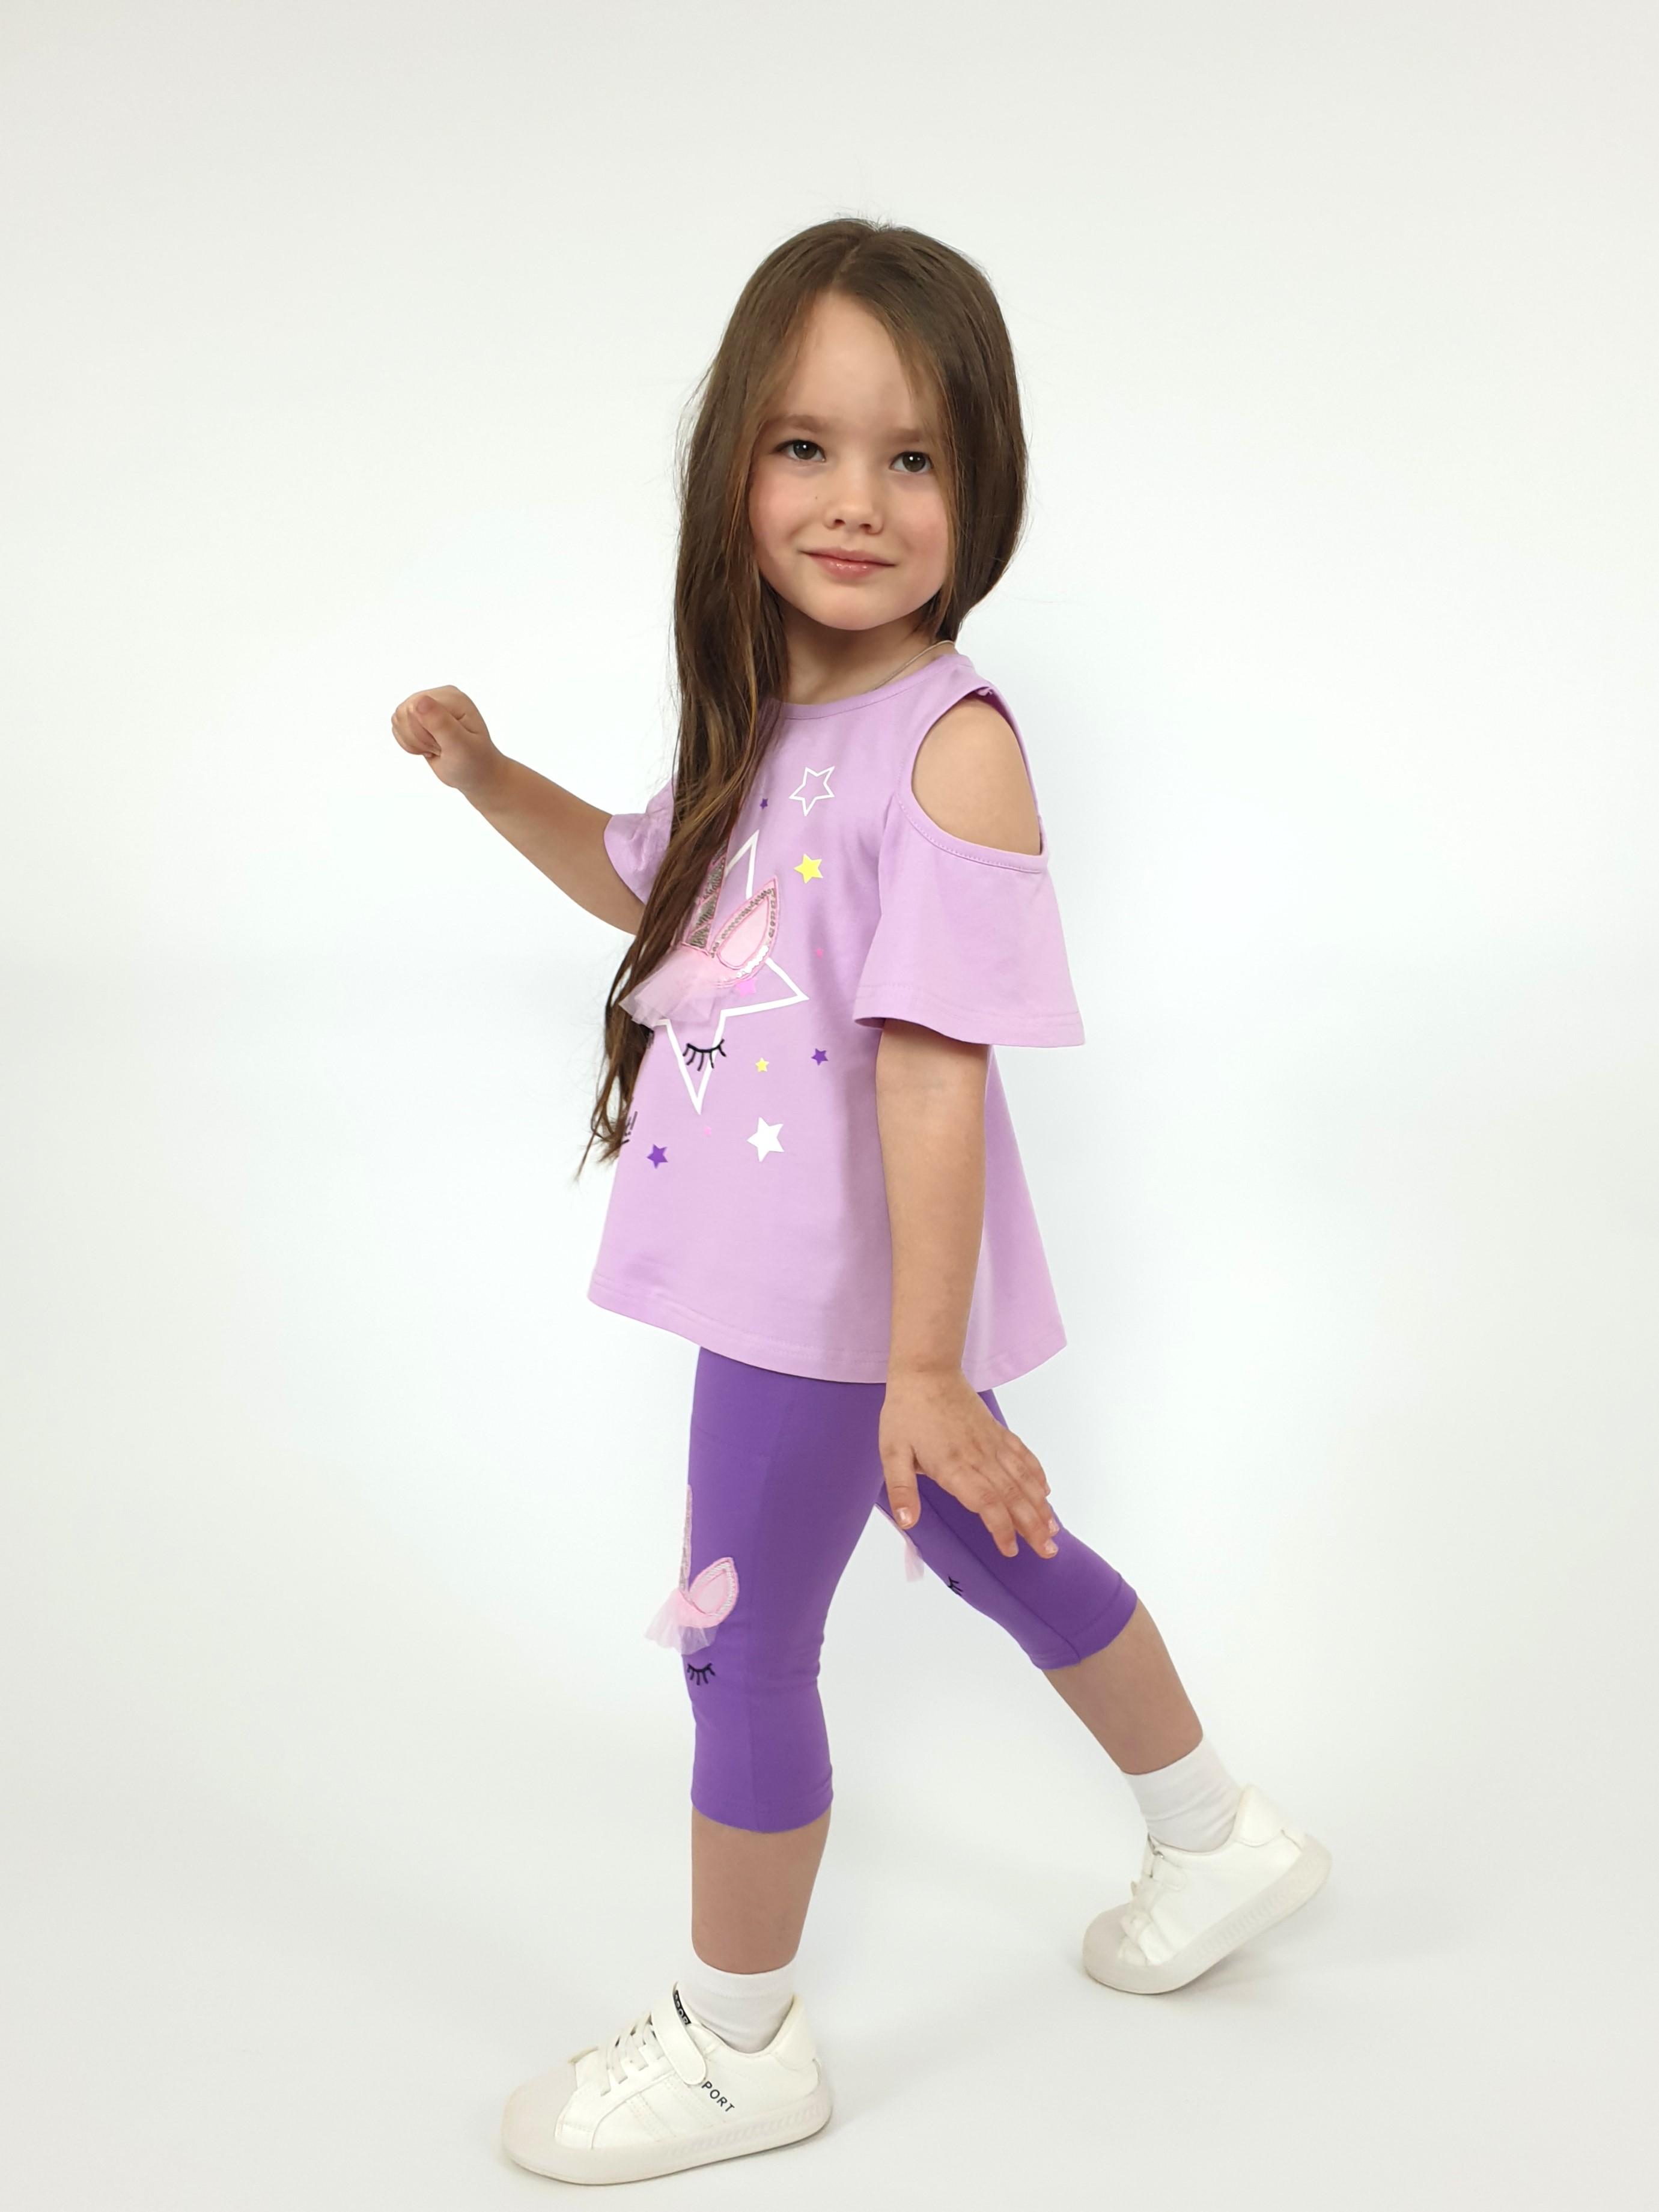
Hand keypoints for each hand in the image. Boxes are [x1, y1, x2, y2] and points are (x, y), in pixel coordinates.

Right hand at [390, 686, 500, 797]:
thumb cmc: (474, 762)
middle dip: (418, 739)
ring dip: (413, 742)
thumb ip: (441, 723)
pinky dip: (409, 744)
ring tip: (436, 747)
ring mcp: (427, 706)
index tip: (444, 745)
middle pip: (403, 712)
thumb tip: (420, 700)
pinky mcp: (417, 717)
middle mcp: (438, 697)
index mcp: (452, 698)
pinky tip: (427, 747)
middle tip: (442, 747)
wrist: (476, 774)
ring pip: (398, 719)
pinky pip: (397, 727)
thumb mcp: (461, 746)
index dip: (423, 733)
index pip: (415, 707)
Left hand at [879, 1367, 1058, 1560]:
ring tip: (1054, 1529)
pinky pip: (1023, 1456)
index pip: (986, 1503)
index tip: (1011, 1550)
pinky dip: (1037, 1474)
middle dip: (1033, 1525)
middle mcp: (980, 1457)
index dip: (1002, 1528)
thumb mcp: (892, 1451)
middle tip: (1049, 1550)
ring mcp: (993, 1443)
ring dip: (1040, 1505)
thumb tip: (907, 1522)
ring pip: (1023, 1478)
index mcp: (954, 1466)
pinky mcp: (997, 1432)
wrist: (927, 1371)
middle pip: (1013, 1496)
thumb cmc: (906, 1412)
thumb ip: (901, 1489)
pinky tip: (1045, 1491)